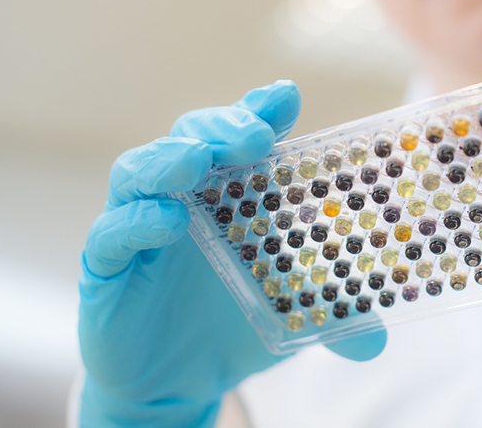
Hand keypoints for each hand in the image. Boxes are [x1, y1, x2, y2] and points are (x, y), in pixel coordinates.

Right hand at [78, 81, 385, 427]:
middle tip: (254, 135)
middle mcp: (184, 197)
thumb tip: (376, 343)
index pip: (243, 136)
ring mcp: (139, 228)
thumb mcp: (292, 315)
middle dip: (221, 126)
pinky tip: (166, 221)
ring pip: (137, 172)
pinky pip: (111, 235)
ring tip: (197, 160)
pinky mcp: (105, 268)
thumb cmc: (234, 326)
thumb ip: (333, 316)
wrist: (176, 385)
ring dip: (167, 159)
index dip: (260, 111)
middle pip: (191, 137)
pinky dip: (135, 222)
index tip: (285, 97)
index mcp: (232, 194)